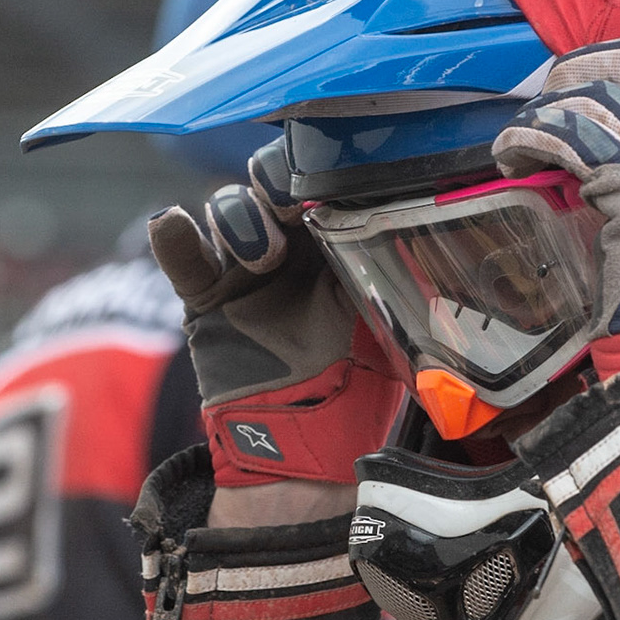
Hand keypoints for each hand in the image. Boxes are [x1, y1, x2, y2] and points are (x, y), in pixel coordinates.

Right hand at [147, 140, 404, 486]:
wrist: (310, 447)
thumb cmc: (360, 386)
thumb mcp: (392, 328)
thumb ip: (401, 286)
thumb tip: (447, 254)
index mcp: (340, 243)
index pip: (326, 184)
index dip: (323, 171)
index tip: (330, 178)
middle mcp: (291, 244)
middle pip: (271, 180)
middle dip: (276, 179)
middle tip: (289, 202)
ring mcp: (244, 266)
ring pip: (230, 208)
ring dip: (241, 217)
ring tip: (258, 256)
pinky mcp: (206, 295)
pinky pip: (183, 257)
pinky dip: (174, 237)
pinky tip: (171, 225)